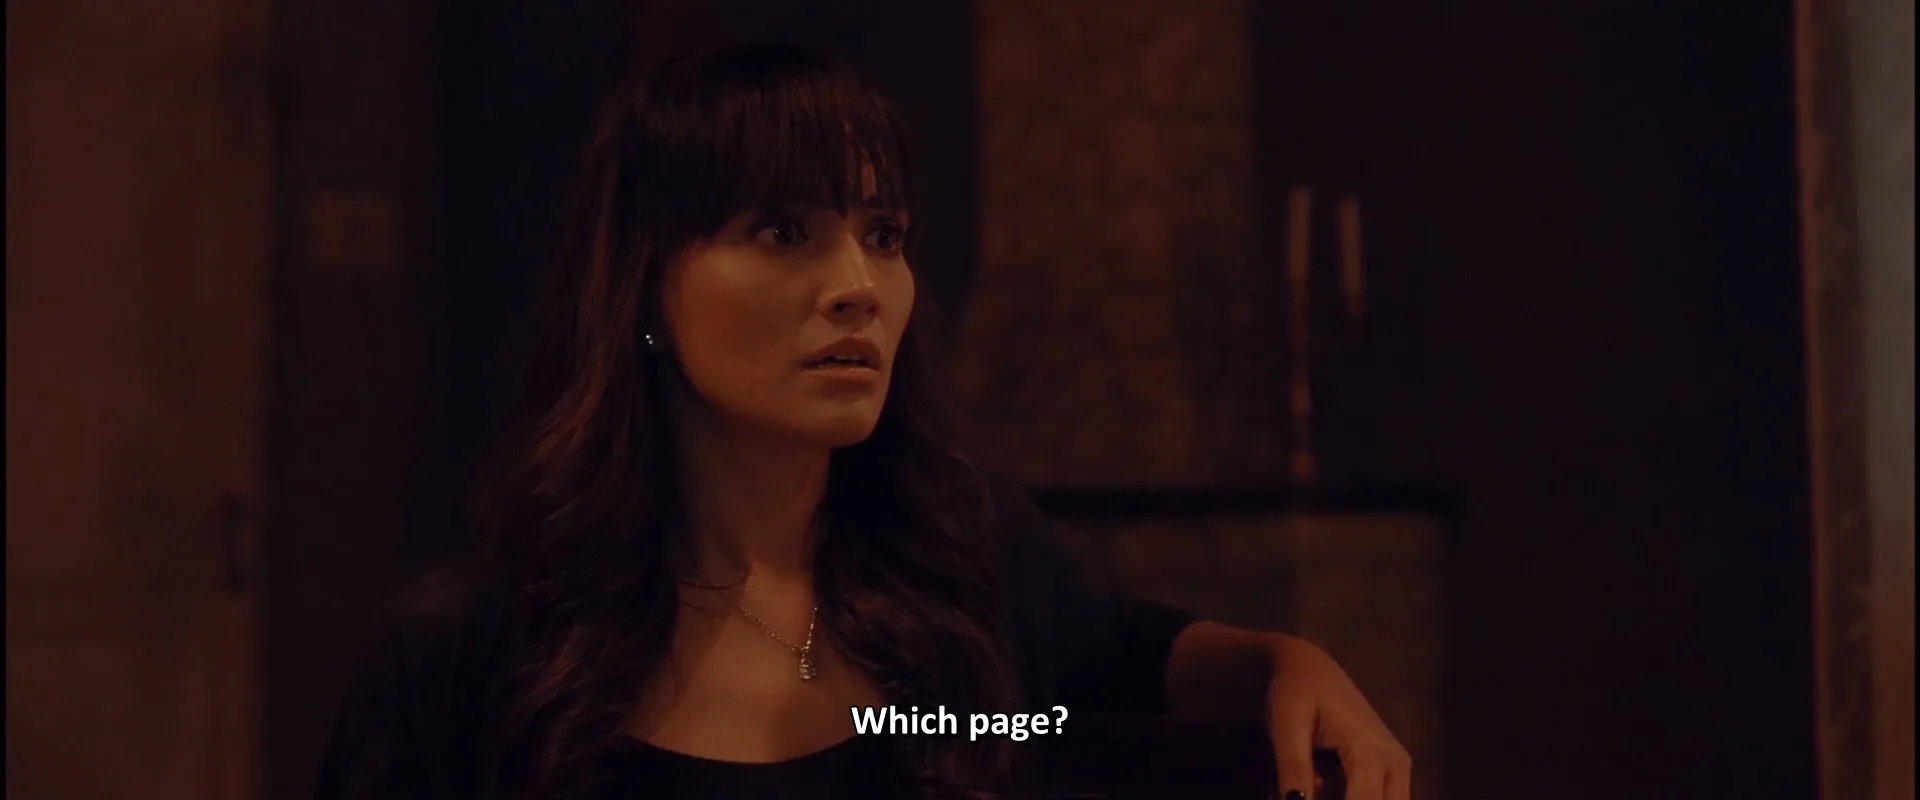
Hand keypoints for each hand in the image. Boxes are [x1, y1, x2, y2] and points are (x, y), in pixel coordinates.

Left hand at [1265, 637, 1410, 799]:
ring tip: (1319, 778)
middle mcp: (1395, 763)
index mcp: (1371, 750)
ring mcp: (1398, 768)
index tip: (1304, 798)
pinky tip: (1325, 783)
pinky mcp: (1393, 772)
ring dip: (1347, 797)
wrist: (1310, 668)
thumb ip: (1293, 769)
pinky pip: (1379, 799)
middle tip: (1315, 783)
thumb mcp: (1285, 725)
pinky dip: (1353, 796)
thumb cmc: (1296, 692)